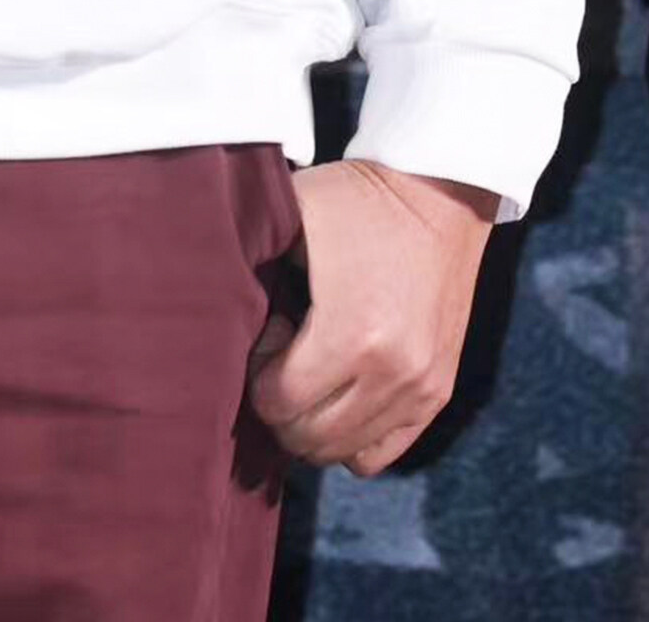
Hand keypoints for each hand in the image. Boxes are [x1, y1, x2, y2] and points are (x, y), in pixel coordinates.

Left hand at [247, 159, 495, 475]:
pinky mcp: (439, 393)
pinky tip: (345, 387)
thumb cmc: (356, 201)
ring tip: (317, 367)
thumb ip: (249, 259)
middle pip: (308, 439)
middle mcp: (391, 373)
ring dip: (315, 422)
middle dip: (281, 405)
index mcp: (350, 333)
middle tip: (287, 352)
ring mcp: (420, 389)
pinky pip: (383, 453)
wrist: (440, 195)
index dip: (260, 373)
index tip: (273, 329)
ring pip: (343, 454)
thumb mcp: (295, 213)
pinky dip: (354, 436)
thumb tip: (209, 297)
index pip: (278, 405)